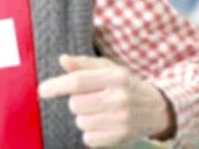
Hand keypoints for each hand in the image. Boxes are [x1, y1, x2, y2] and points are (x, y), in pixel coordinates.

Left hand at [38, 53, 174, 145]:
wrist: (156, 109)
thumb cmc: (127, 86)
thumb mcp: (110, 69)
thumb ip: (85, 65)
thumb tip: (63, 60)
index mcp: (116, 77)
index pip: (79, 82)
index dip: (57, 86)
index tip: (42, 91)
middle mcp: (119, 98)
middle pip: (75, 104)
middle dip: (77, 101)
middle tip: (93, 98)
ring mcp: (120, 120)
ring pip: (80, 121)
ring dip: (85, 117)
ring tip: (102, 111)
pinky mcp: (119, 137)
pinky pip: (88, 137)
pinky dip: (92, 132)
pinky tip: (105, 123)